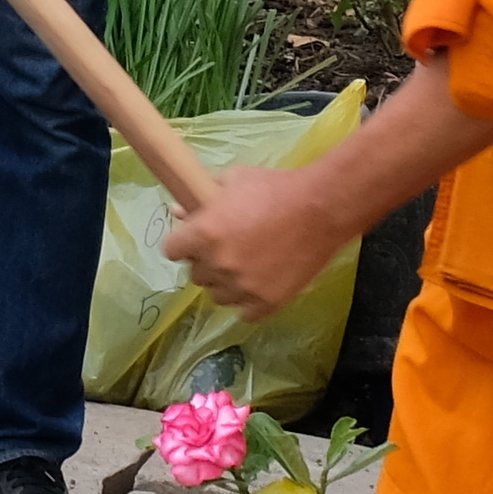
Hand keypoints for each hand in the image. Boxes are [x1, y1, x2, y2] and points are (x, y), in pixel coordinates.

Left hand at [164, 160, 351, 316]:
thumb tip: (178, 211)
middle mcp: (218, 264)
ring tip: (248, 266)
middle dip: (207, 261)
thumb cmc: (277, 188)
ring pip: (218, 295)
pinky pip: (244, 313)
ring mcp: (242, 287)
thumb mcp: (236, 180)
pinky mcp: (267, 304)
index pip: (171, 250)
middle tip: (229, 248)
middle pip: (195, 274)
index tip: (194, 240)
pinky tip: (261, 283)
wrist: (322, 208)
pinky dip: (249, 301)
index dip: (182, 244)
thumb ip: (203, 198)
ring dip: (226, 283)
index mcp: (204, 233)